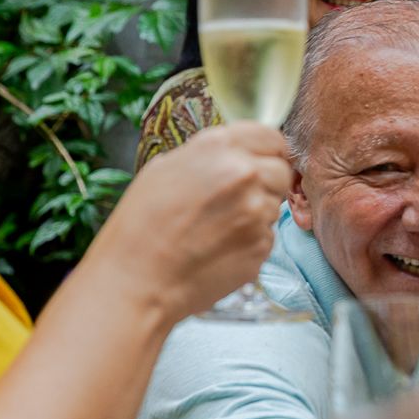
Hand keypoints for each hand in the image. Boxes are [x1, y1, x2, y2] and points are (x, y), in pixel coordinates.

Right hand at [92, 124, 293, 320]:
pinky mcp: (261, 246)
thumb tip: (231, 155)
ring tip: (218, 228)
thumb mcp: (163, 170)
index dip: (267, 151)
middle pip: (281, 171)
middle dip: (266, 183)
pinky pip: (267, 237)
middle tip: (236, 200)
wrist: (137, 281)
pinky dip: (250, 241)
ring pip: (275, 205)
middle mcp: (243, 174)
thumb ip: (205, 156)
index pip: (270, 137)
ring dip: (257, 213)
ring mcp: (257, 212)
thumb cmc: (140, 227)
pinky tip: (219, 248)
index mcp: (218, 147)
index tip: (260, 162)